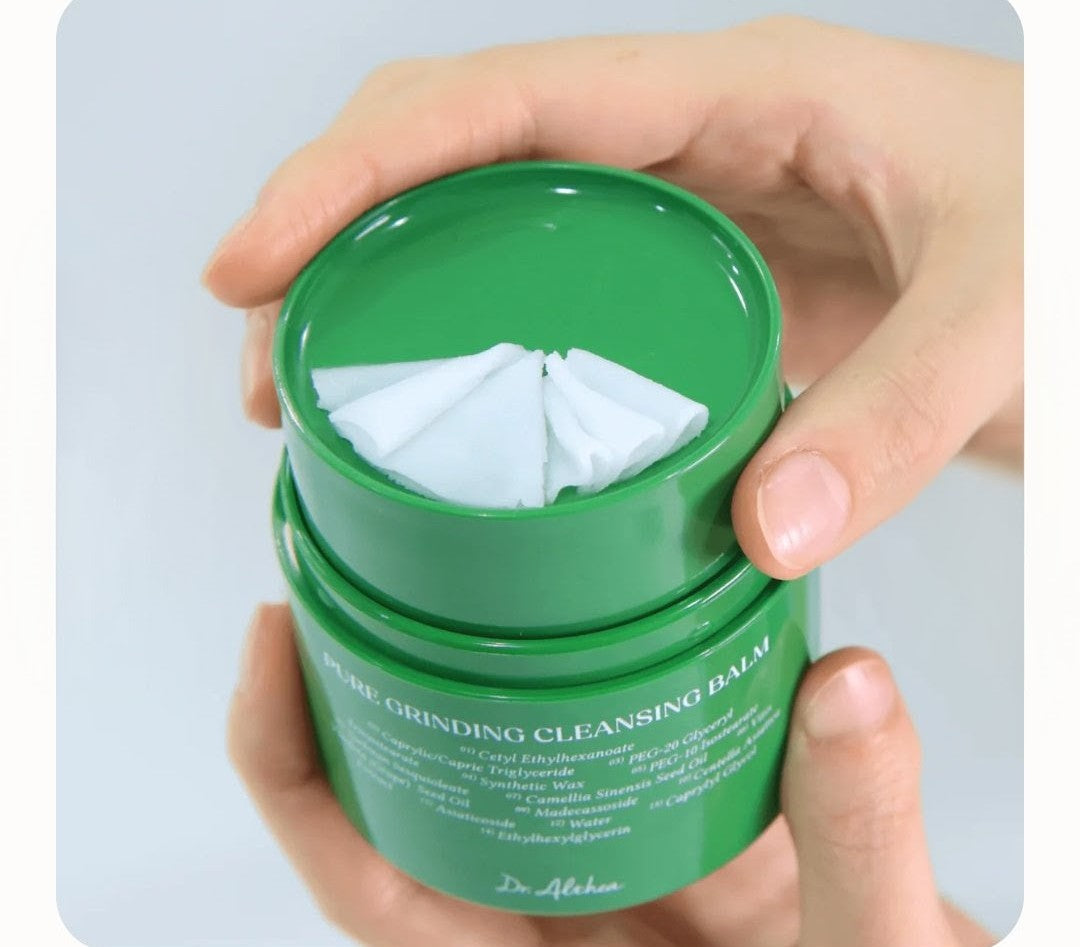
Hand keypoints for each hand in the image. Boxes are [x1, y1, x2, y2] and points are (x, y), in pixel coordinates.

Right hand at [204, 16, 1021, 580]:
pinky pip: (551, 307)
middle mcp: (688, 148)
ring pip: (490, 234)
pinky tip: (448, 428)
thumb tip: (759, 533)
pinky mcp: (691, 298)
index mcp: (740, 96)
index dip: (354, 171)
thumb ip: (899, 419)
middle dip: (334, 241)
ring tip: (318, 405)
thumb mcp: (1012, 308)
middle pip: (457, 159)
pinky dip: (476, 357)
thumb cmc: (1070, 235)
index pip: (499, 104)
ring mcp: (683, 224)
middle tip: (268, 359)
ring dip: (388, 305)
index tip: (253, 256)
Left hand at [229, 604, 993, 945]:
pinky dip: (560, 649)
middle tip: (339, 549)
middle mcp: (548, 909)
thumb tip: (849, 688)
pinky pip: (579, 721)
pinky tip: (565, 580)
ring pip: (481, 750)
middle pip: (403, 791)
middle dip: (354, 673)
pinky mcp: (657, 807)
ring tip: (421, 540)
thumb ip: (857, 836)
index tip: (275, 640)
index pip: (372, 879)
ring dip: (443, 651)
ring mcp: (599, 855)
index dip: (296, 766)